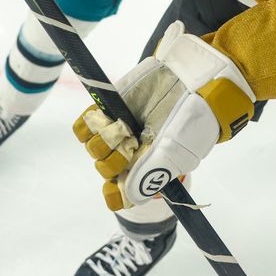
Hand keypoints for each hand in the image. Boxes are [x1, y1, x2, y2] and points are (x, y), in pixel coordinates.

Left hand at [73, 22, 254, 210]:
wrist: (191, 80)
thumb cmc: (191, 120)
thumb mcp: (176, 151)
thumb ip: (151, 174)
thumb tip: (129, 196)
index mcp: (148, 171)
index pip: (120, 195)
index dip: (114, 192)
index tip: (118, 182)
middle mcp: (131, 154)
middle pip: (105, 170)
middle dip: (114, 159)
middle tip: (133, 142)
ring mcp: (118, 133)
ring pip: (93, 149)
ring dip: (103, 140)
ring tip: (123, 126)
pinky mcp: (109, 110)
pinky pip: (84, 127)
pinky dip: (88, 125)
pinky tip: (103, 118)